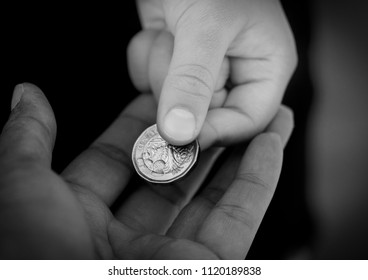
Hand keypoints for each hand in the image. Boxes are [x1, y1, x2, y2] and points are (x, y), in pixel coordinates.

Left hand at [0, 83, 292, 258]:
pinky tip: (272, 143)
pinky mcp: (208, 270)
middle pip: (173, 172)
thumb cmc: (37, 259)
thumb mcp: (23, 192)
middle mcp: (127, 238)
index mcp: (81, 218)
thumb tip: (27, 93)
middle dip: (198, 132)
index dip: (142, 120)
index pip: (119, 157)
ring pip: (212, 194)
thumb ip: (27, 141)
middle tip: (220, 97)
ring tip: (261, 112)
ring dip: (238, 151)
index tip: (166, 89)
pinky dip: (258, 181)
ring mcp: (170, 255)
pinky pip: (239, 220)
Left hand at [128, 0, 296, 148]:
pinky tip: (158, 28)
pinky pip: (150, 83)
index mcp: (265, 68)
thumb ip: (194, 82)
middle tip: (175, 48)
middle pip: (205, 115)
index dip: (216, 132)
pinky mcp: (173, 63)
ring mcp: (201, 71)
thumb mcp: (207, 26)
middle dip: (179, 85)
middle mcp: (236, 74)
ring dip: (160, 65)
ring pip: (172, 102)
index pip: (248, 122)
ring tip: (170, 28)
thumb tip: (181, 134)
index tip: (180, 133)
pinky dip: (146, 56)